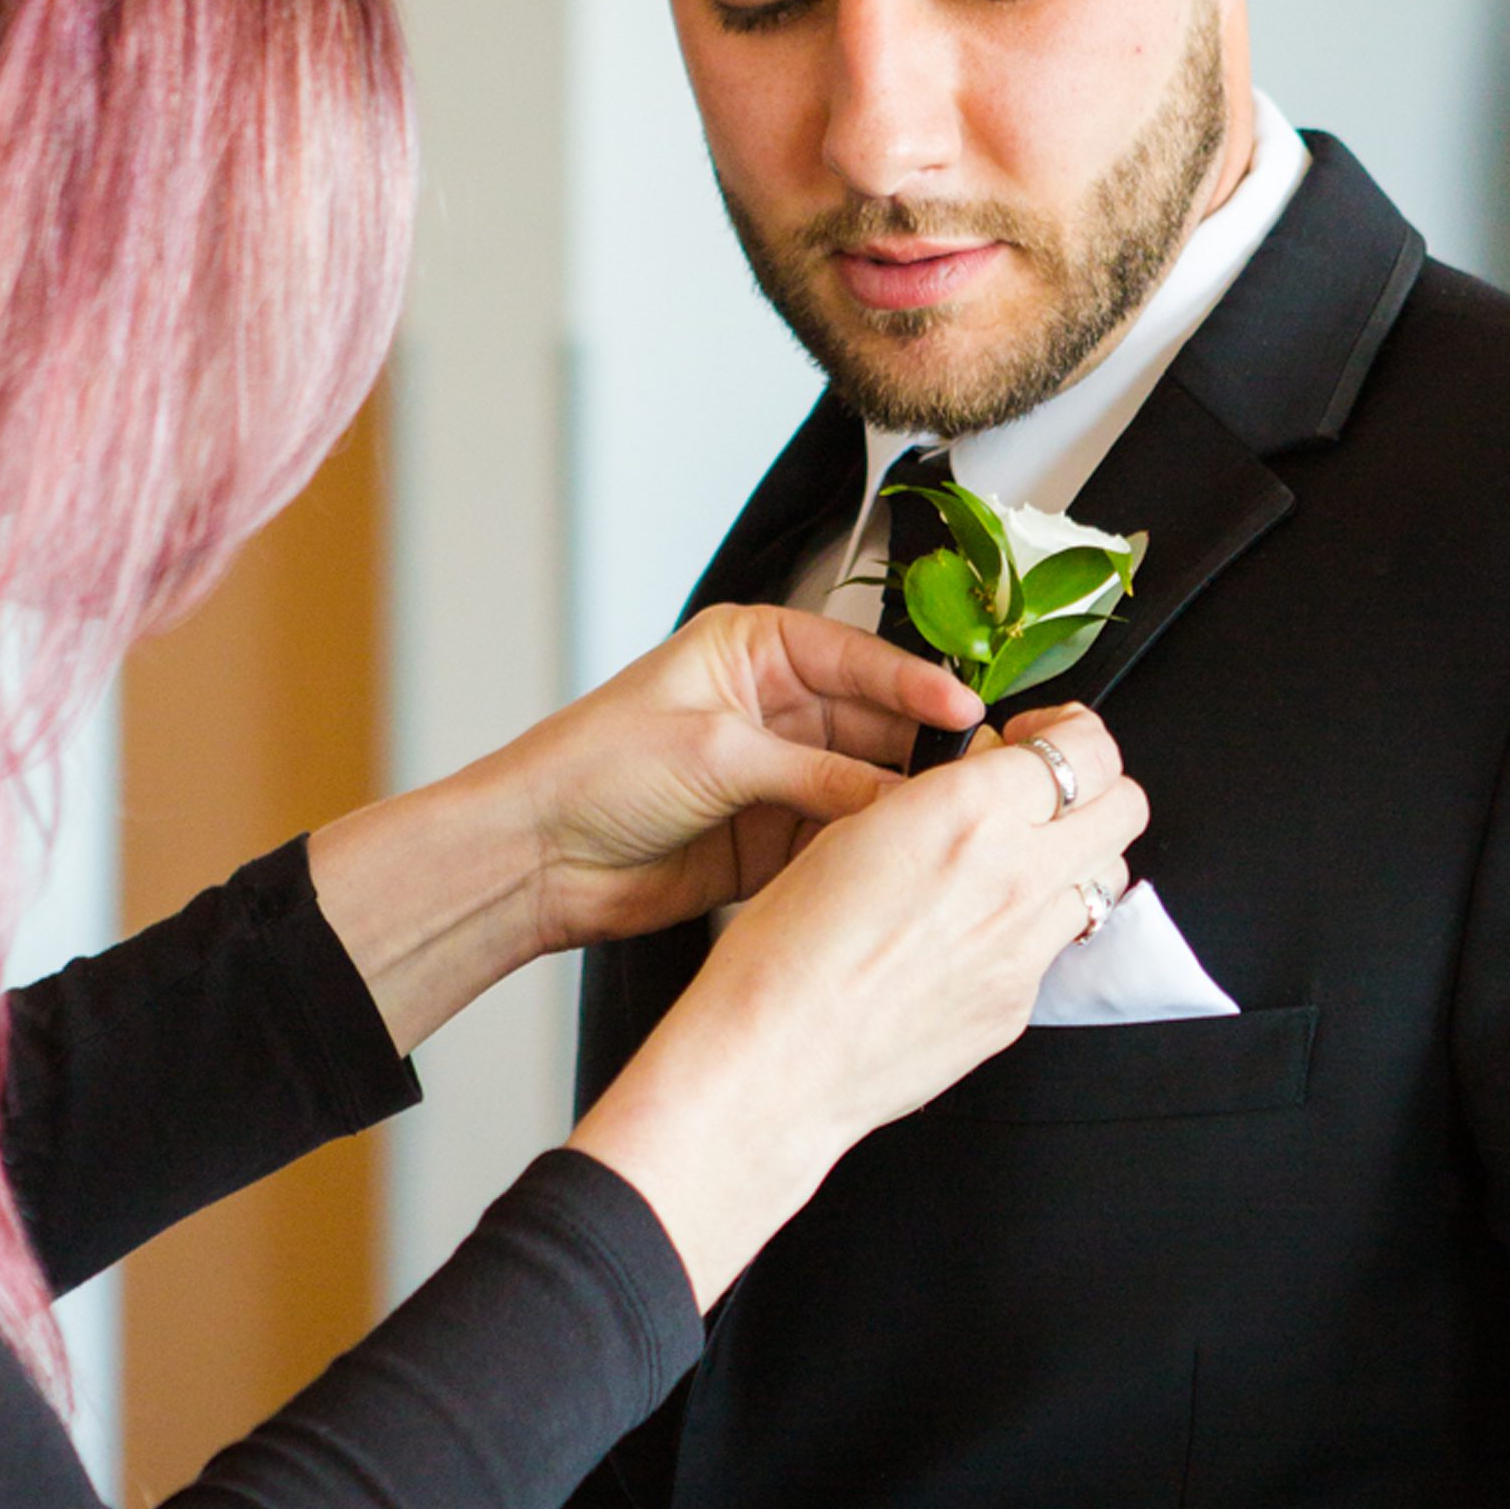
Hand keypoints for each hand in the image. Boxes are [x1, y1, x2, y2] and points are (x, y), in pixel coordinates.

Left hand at [499, 604, 982, 945]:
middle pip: (874, 723)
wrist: (536, 856)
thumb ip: (815, 773)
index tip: (967, 711)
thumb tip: (896, 795)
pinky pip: (839, 837)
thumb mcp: (717, 754)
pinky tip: (896, 859)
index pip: (859, 657)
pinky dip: (865, 849)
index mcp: (753, 650)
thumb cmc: (593, 769)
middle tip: (973, 779)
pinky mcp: (772, 838)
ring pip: (864, 784)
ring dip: (897, 806)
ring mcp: (775, 774)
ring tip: (944, 823)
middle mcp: (771, 707)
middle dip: (919, 751)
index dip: (915, 685)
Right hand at [570, 701, 1145, 1302]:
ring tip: (1014, 868)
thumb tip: (978, 783)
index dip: (1068, 734)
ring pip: (1105, 880)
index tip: (1035, 743)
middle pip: (1126, 807)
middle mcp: (1015, 875)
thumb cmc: (784, 953)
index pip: (1086, 747)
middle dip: (1095, 789)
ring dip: (1073, 861)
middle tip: (1047, 796)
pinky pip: (1057, 948)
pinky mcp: (1019, 1006)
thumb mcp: (848, 830)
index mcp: (968, 812)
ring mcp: (1026, 948)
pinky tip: (975, 936)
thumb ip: (936, 799)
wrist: (774, 1063)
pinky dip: (1033, 929)